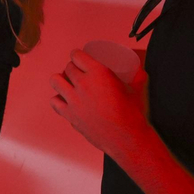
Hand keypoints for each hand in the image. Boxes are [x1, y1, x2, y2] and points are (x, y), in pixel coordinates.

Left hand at [51, 49, 152, 165]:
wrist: (126, 138)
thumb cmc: (133, 114)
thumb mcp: (137, 89)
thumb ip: (137, 77)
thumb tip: (139, 70)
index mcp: (98, 72)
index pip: (76, 55)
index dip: (76, 55)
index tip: (78, 57)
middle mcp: (82, 84)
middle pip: (67, 67)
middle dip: (72, 68)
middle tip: (77, 72)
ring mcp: (73, 100)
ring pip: (55, 81)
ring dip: (61, 80)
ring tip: (67, 84)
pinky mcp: (69, 115)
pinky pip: (54, 102)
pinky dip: (58, 99)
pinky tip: (65, 101)